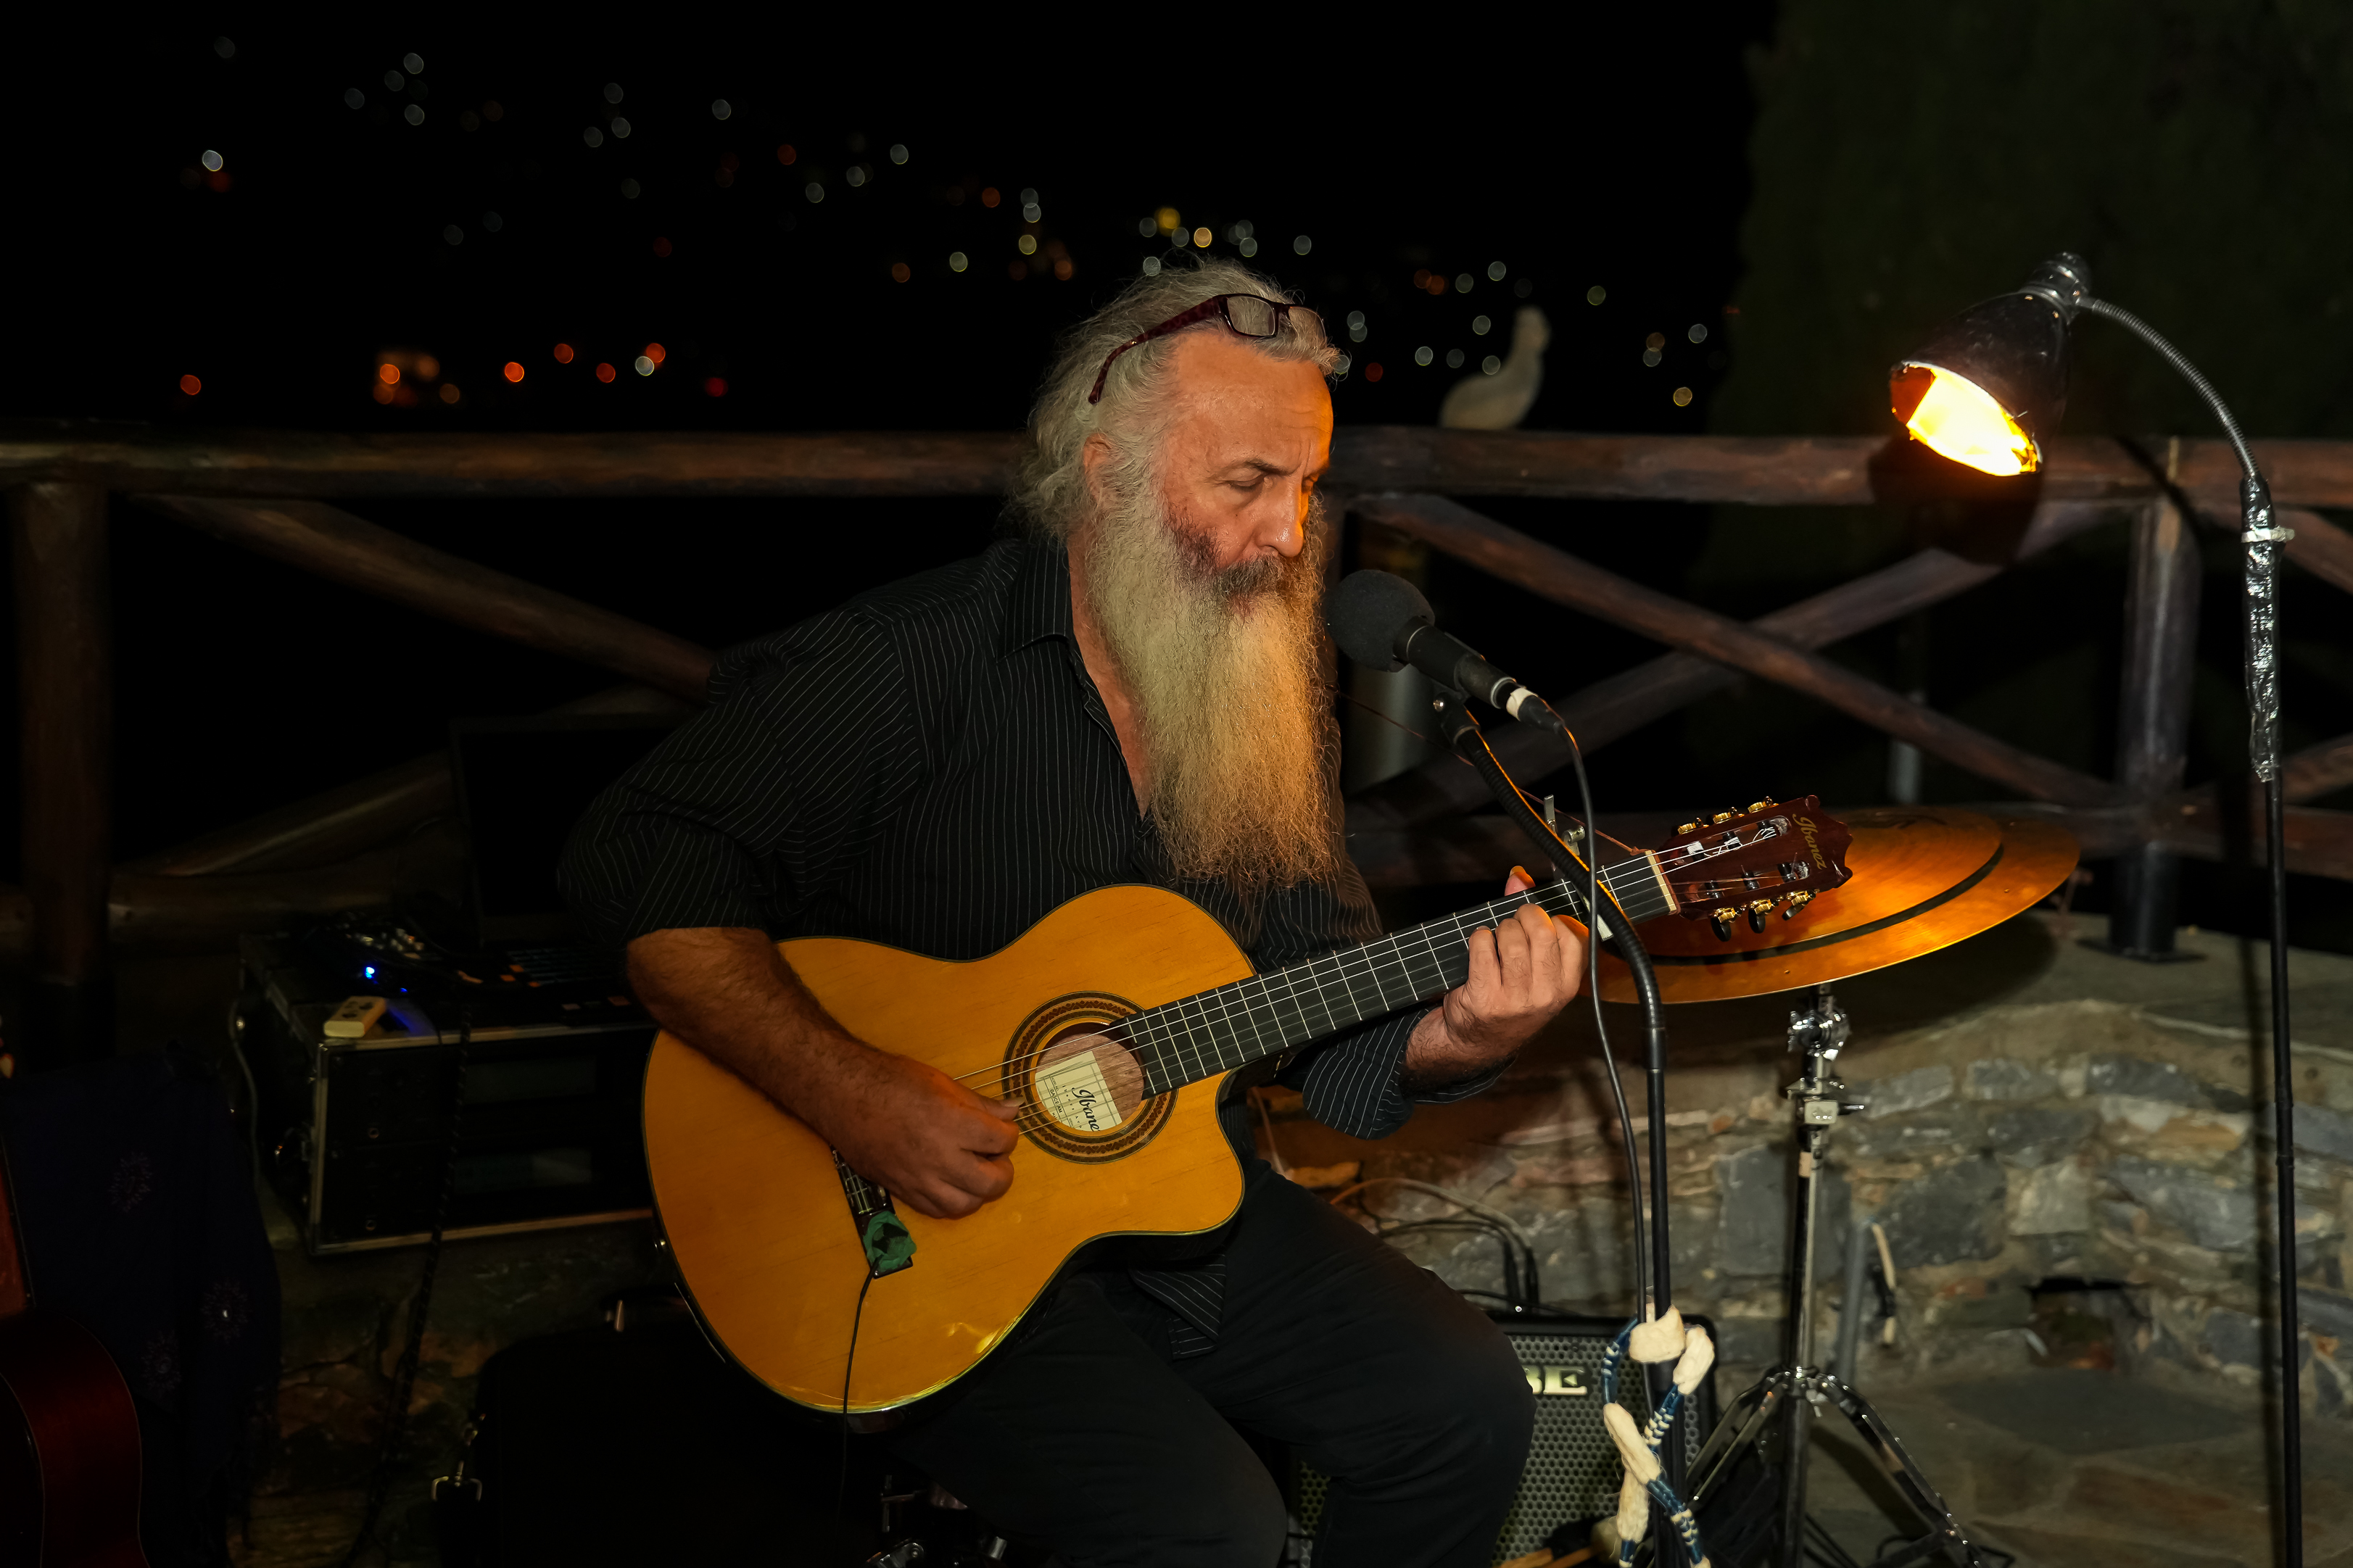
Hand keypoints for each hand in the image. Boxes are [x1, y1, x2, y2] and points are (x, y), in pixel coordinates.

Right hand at [812, 1046, 1020, 1220]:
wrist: (842, 1095)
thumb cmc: (890, 1081)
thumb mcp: (942, 1083)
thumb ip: (981, 1103)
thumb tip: (1012, 1111)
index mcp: (952, 1124)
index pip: (1003, 1141)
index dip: (1008, 1133)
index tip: (1001, 1127)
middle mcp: (938, 1157)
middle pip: (992, 1182)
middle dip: (1001, 1169)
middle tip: (994, 1154)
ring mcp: (918, 1179)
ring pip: (965, 1205)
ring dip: (978, 1191)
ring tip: (974, 1171)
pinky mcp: (901, 1190)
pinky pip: (936, 1210)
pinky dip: (951, 1201)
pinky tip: (951, 1182)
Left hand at [1404, 867, 1585, 1086]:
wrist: (1478, 1041)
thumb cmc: (1510, 999)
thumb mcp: (1534, 969)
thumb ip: (1531, 919)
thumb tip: (1518, 876)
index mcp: (1567, 986)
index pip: (1571, 934)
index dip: (1550, 920)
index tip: (1537, 925)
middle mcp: (1546, 994)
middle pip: (1541, 930)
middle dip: (1522, 917)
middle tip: (1512, 925)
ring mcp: (1516, 998)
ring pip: (1511, 937)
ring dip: (1499, 929)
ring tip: (1495, 940)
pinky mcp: (1486, 997)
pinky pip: (1483, 945)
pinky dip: (1478, 938)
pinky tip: (1479, 947)